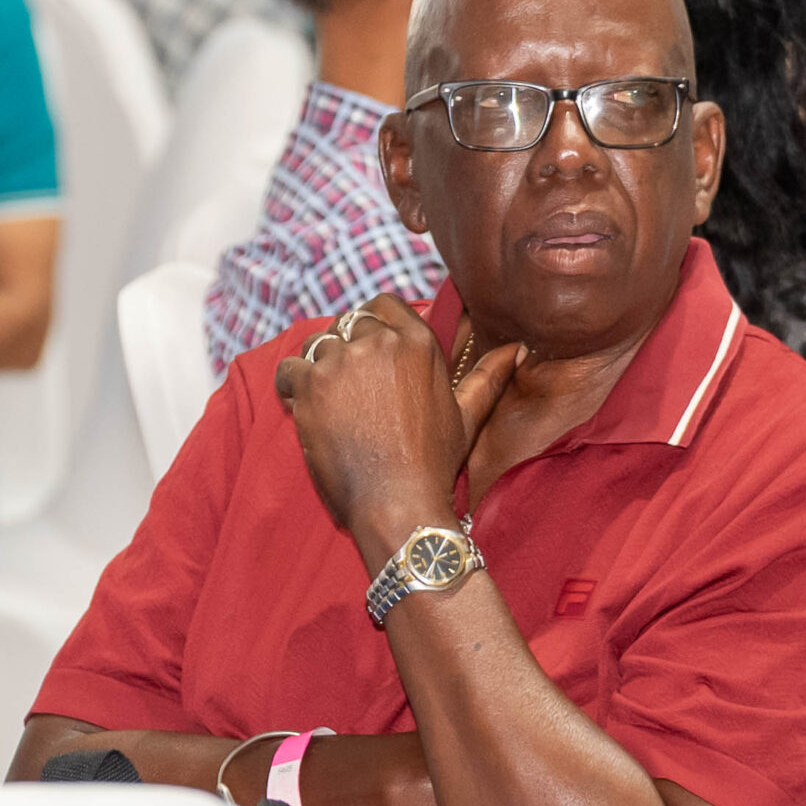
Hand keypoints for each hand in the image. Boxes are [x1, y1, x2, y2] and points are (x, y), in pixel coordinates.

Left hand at [273, 297, 521, 548]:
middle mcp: (379, 342)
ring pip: (316, 342)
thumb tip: (517, 349)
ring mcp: (342, 361)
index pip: (382, 304)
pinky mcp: (311, 384)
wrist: (397, 501)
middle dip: (343, 348)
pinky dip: (290, 385)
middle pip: (348, 324)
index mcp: (418, 342)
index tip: (365, 349)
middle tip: (345, 385)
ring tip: (326, 398)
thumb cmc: (433, 462)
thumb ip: (487, 377)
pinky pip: (288, 368)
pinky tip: (302, 406)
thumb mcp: (467, 415)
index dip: (369, 323)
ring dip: (316, 364)